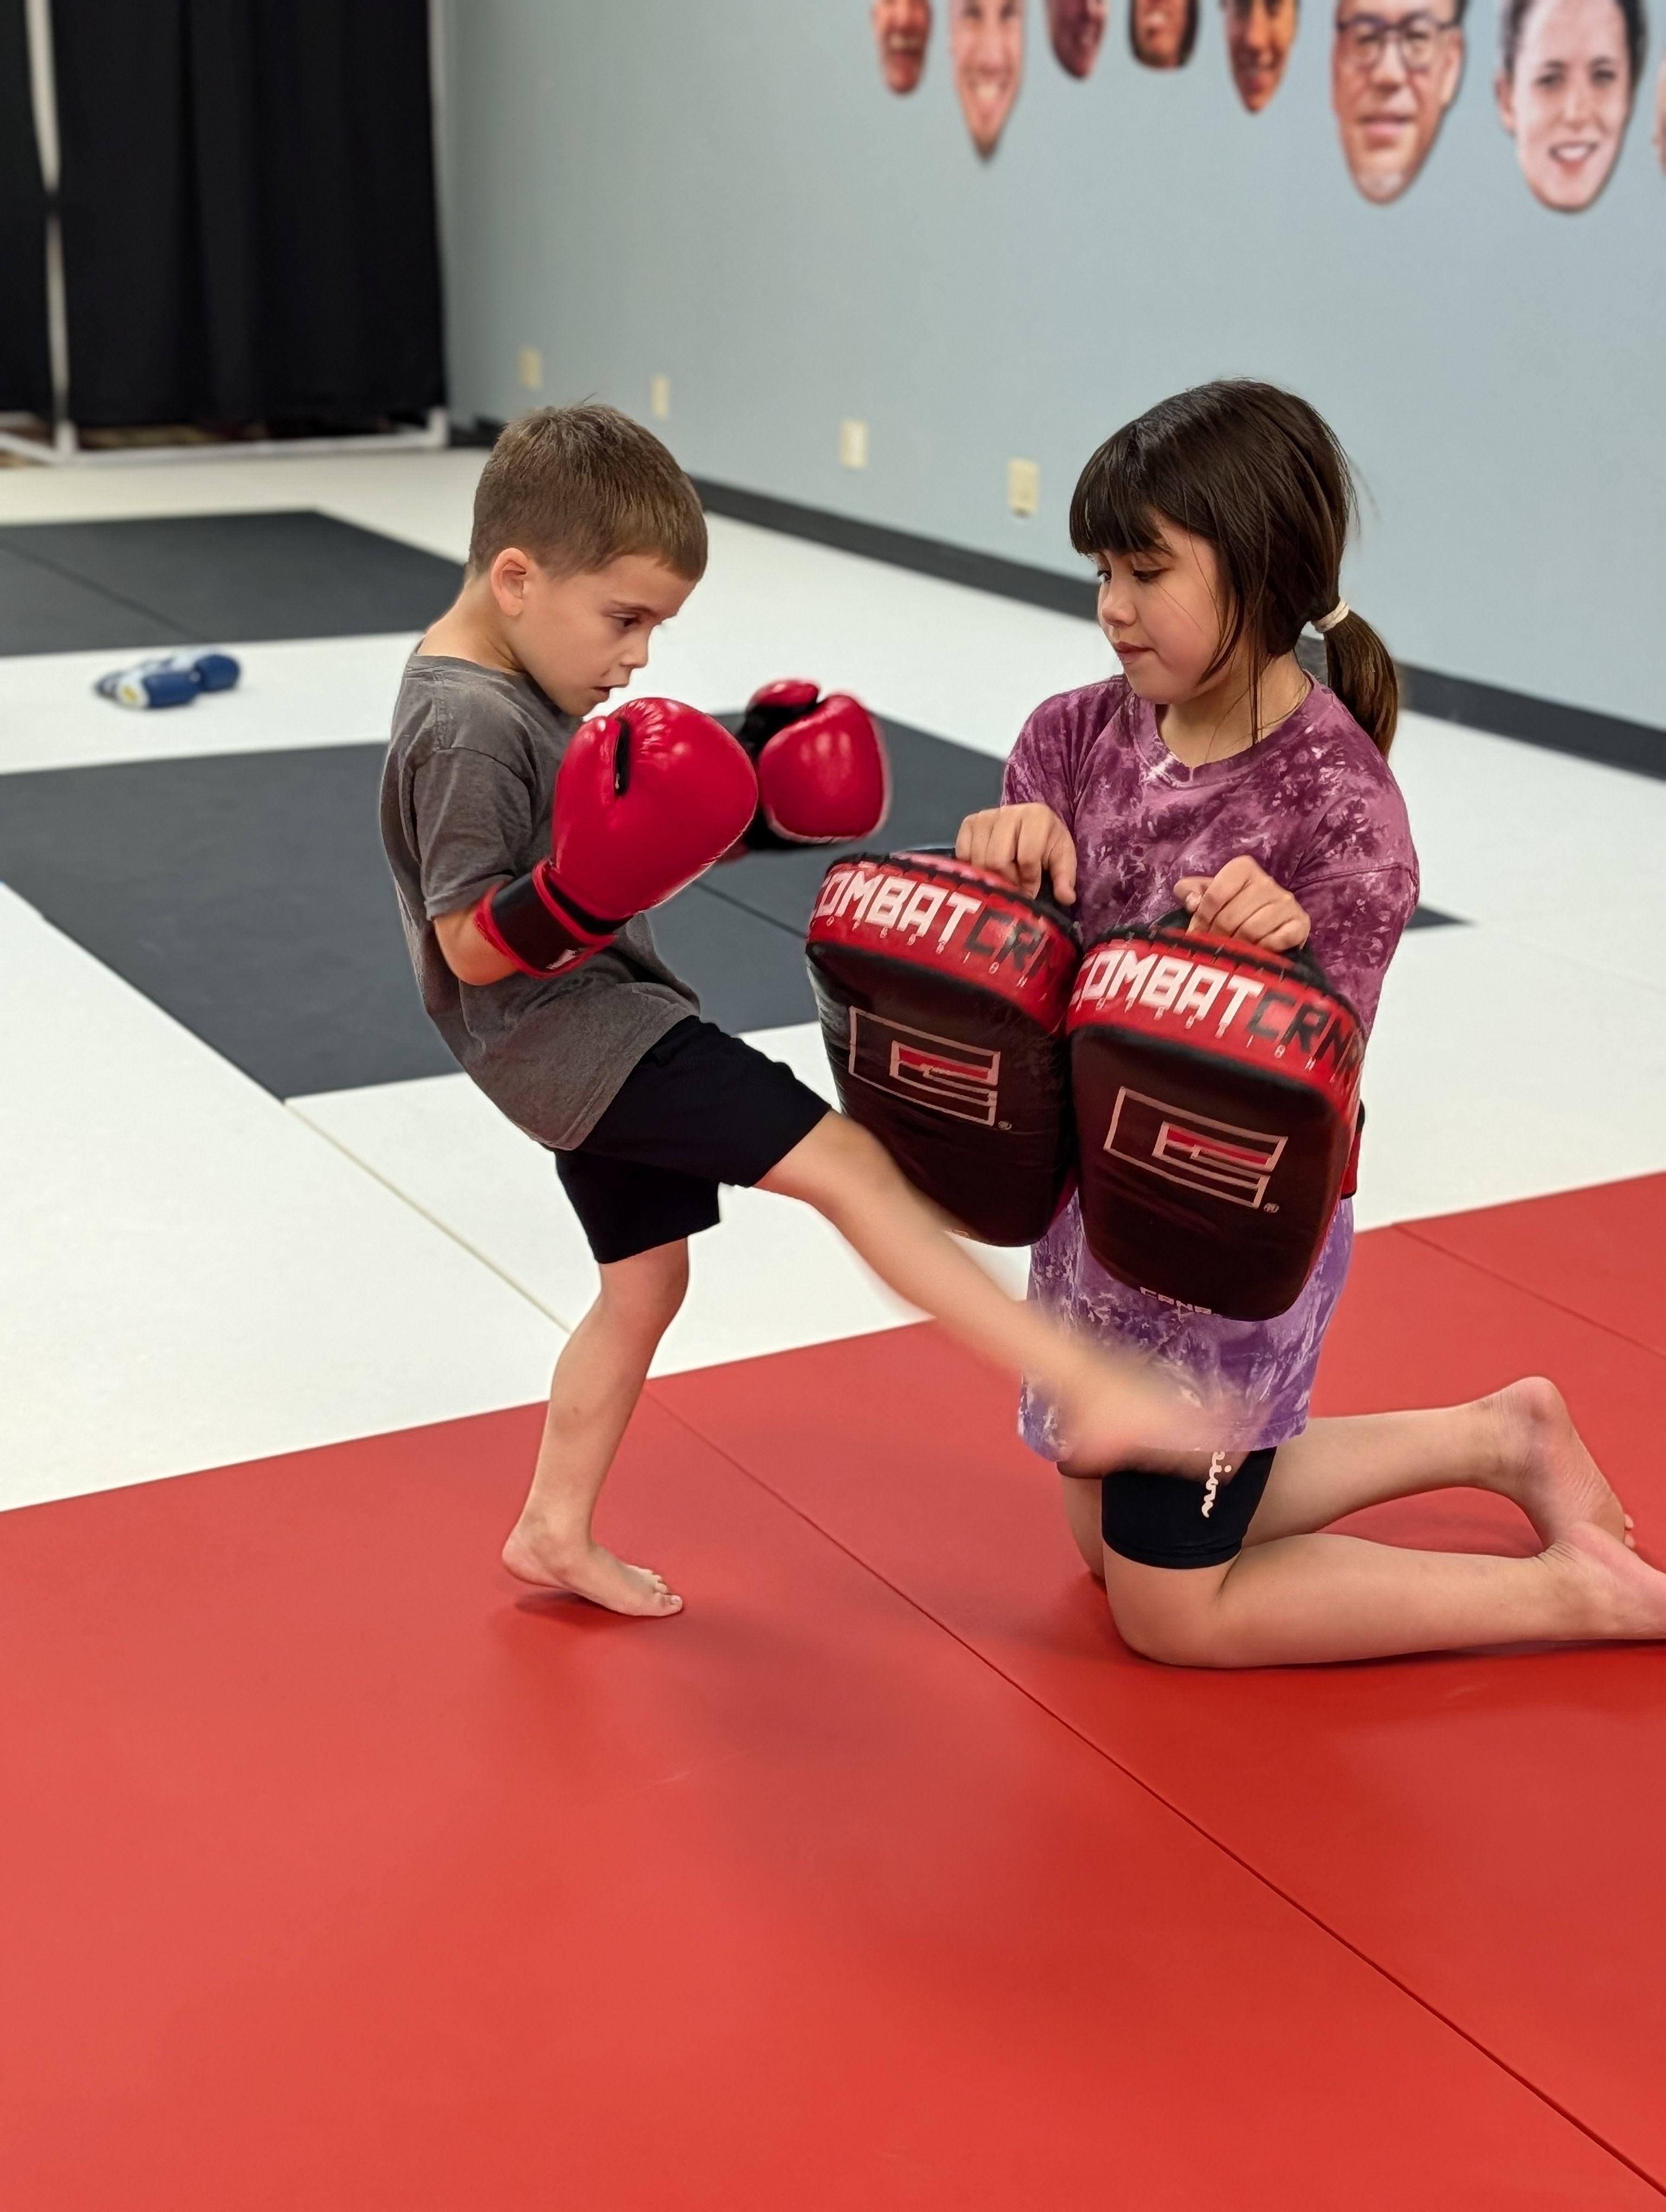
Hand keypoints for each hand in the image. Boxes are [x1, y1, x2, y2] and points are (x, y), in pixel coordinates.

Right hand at [955, 803, 1076, 905]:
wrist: (1032, 826)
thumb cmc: (1047, 844)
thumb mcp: (1062, 859)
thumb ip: (1064, 878)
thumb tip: (1066, 898)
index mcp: (1036, 816)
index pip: (1027, 857)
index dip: (1029, 879)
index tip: (1032, 887)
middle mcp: (1008, 812)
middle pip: (996, 860)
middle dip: (1007, 879)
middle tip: (1015, 883)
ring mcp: (985, 816)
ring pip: (978, 860)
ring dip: (990, 875)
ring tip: (1003, 876)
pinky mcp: (968, 823)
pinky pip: (962, 854)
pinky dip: (973, 867)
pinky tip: (987, 868)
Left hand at [1173, 856, 1308, 951]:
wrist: (1268, 926)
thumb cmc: (1231, 908)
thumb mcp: (1205, 894)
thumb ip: (1188, 891)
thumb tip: (1193, 903)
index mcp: (1242, 868)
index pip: (1214, 895)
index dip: (1202, 919)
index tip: (1197, 933)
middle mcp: (1267, 881)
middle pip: (1231, 916)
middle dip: (1217, 936)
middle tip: (1213, 947)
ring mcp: (1287, 902)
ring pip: (1252, 930)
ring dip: (1238, 946)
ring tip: (1232, 951)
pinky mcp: (1301, 923)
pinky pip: (1278, 940)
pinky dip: (1263, 949)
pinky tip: (1257, 951)